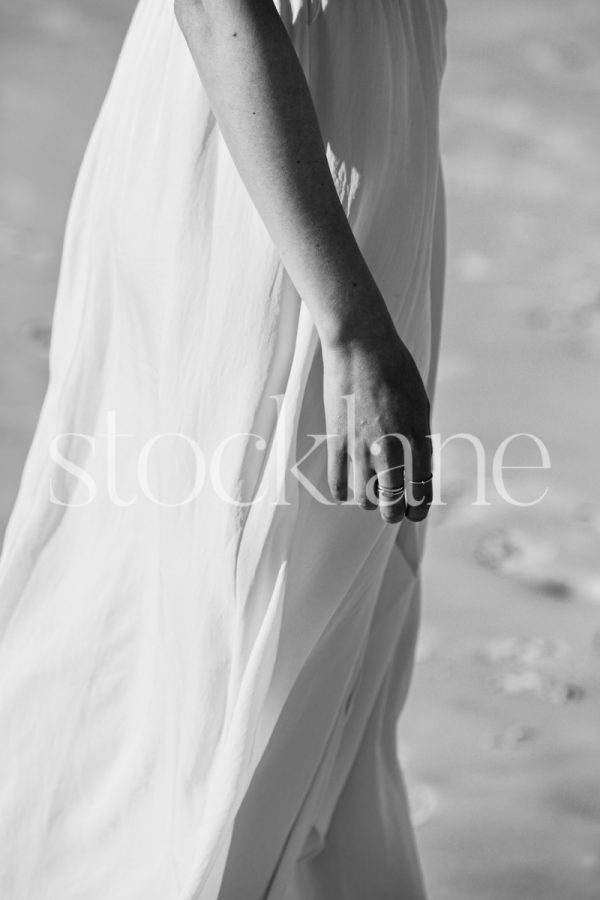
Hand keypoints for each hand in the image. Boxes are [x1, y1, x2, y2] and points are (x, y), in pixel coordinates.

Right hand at [320, 317, 432, 524]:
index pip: (422, 492)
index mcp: (417, 439)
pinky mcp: (337, 440)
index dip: (418, 510)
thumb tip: (417, 467)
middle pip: (392, 504)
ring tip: (369, 493)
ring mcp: (361, 446)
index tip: (414, 512)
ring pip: (364, 500)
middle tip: (391, 510)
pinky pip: (337, 484)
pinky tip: (346, 489)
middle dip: (393, 514)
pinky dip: (342, 494)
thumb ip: (420, 438)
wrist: (361, 346)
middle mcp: (391, 448)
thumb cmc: (396, 370)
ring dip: (368, 502)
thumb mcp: (420, 404)